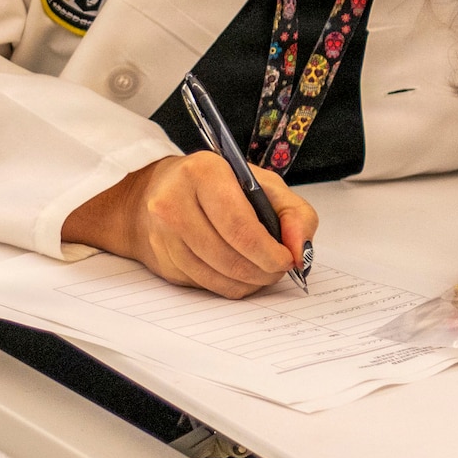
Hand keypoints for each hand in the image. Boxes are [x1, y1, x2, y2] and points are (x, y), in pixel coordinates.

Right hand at [63, 153, 316, 298]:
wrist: (159, 191)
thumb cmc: (217, 185)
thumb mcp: (262, 184)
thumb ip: (294, 213)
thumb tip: (298, 251)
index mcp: (202, 173)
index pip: (239, 225)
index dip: (268, 251)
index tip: (286, 259)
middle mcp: (174, 202)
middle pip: (228, 256)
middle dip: (262, 271)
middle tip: (277, 269)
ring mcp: (163, 234)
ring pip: (216, 276)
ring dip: (248, 282)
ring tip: (260, 271)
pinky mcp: (161, 259)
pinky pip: (204, 285)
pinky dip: (228, 285)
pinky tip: (237, 272)